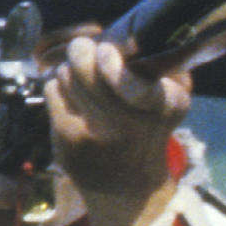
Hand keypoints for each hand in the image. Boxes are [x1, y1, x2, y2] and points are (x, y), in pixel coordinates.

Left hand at [47, 28, 191, 225]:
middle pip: (84, 61)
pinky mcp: (67, 136)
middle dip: (84, 52)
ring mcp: (94, 131)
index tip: (106, 55)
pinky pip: (52, 89)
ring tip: (86, 86)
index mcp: (162, 105)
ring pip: (65, 72)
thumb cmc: (149, 131)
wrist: (127, 187)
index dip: (109, 60)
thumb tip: (126, 38)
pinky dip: (60, 90)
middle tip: (88, 55)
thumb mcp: (173, 100)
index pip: (124, 77)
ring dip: (72, 72)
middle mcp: (127, 122)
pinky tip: (75, 103)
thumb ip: (162, 67)